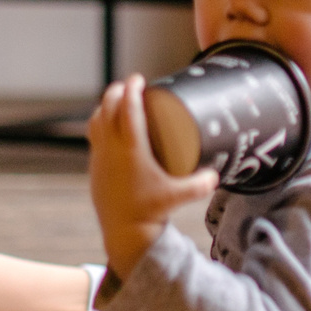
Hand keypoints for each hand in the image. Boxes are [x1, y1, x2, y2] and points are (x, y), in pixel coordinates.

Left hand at [87, 75, 216, 280]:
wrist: (123, 232)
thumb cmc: (150, 212)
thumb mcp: (179, 196)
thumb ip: (200, 184)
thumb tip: (216, 174)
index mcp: (131, 150)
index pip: (128, 110)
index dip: (132, 89)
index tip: (139, 79)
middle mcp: (111, 149)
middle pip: (108, 108)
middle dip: (117, 91)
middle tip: (130, 86)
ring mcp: (100, 157)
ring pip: (96, 120)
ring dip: (105, 106)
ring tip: (118, 100)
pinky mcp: (95, 166)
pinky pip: (93, 136)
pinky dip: (99, 123)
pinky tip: (106, 124)